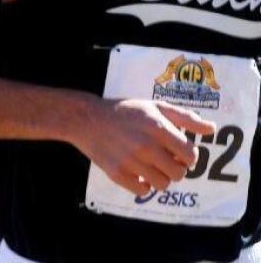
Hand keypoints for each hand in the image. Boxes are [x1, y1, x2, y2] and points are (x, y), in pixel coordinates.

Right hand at [70, 99, 213, 196]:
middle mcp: (146, 146)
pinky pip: (142, 191)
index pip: (190, 155)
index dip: (187, 156)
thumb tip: (212, 129)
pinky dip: (143, 185)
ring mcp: (131, 161)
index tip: (178, 152)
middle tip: (164, 160)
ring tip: (150, 167)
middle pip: (179, 173)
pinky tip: (137, 173)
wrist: (86, 118)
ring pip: (162, 184)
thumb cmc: (124, 111)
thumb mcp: (155, 107)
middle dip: (175, 168)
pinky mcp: (117, 173)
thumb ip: (185, 118)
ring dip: (160, 178)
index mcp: (158, 128)